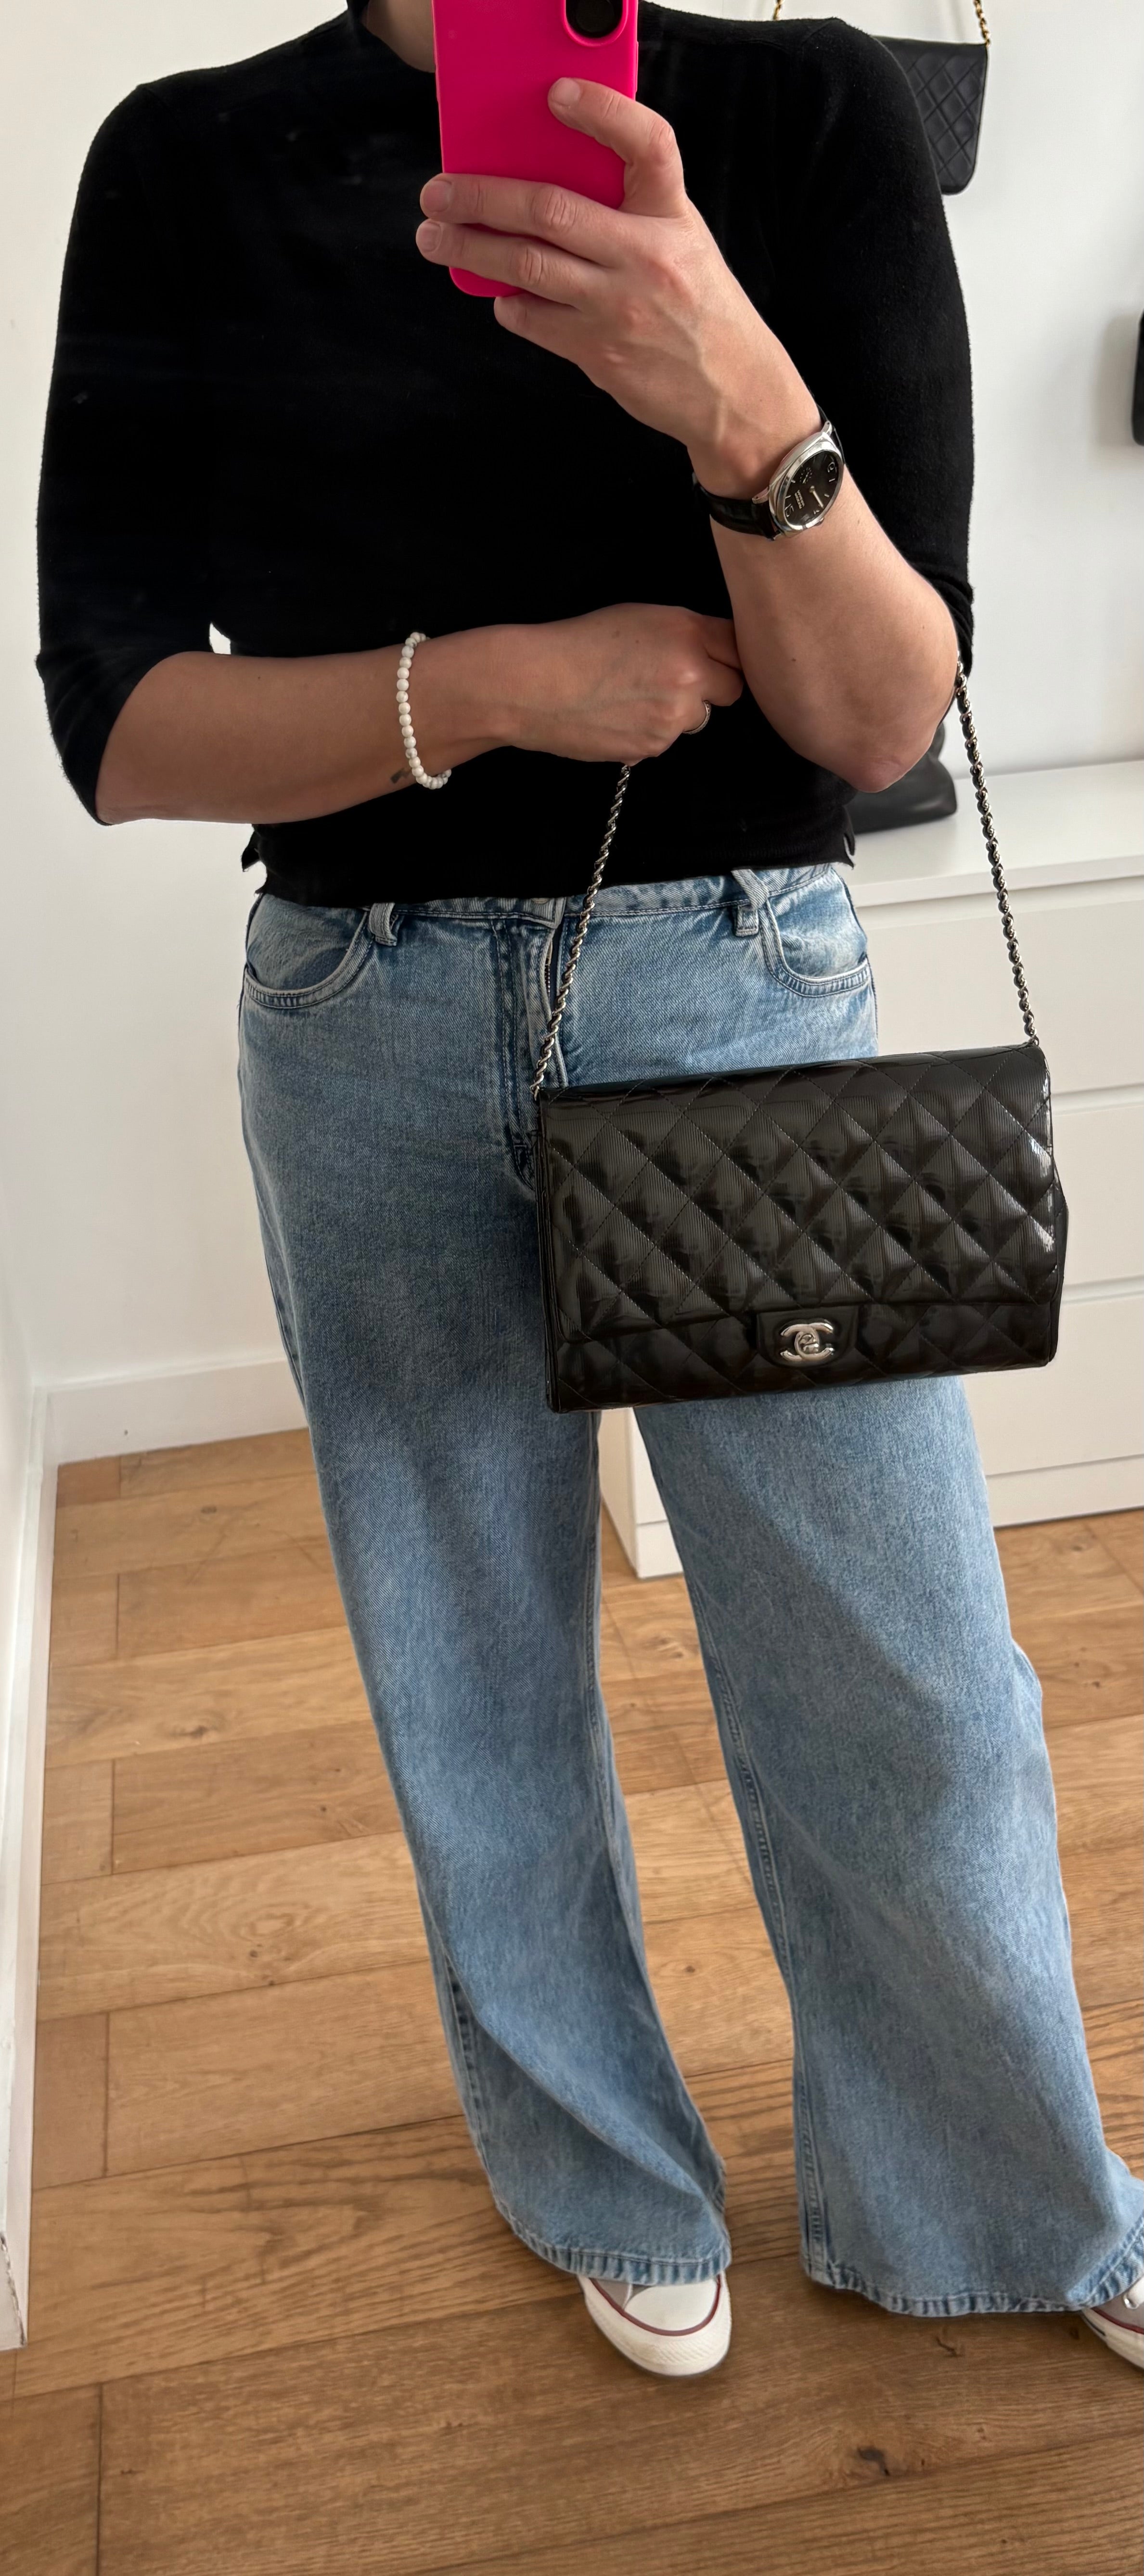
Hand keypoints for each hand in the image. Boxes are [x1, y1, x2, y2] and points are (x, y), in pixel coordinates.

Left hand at [415, 83, 818, 493]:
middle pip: (550, 211)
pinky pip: (533, 320)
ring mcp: (619, 307)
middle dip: (482, 198)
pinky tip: (498, 295)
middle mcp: (646, 256)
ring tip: (437, 240)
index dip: (603, 112)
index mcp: (672, 216)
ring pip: (526, 267)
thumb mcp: (681, 241)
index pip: (646, 144)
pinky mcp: (599, 353)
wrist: (732, 390)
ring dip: (472, 250)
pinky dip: (507, 304)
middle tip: (438, 194)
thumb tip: (547, 190)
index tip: (556, 95)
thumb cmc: (699, 307)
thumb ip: (629, 210)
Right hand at [429, 604, 742, 765]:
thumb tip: (712, 653)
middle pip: (733, 688)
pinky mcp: (655, 746)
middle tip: (677, 680)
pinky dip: (651, 732)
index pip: (739, 647)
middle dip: (712, 686)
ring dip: (679, 711)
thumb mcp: (639, 618)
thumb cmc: (577, 644)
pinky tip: (620, 717)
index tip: (716, 658)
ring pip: (699, 718)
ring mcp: (674, 715)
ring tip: (635, 698)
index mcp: (687, 631)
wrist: (534, 685)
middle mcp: (690, 673)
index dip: (727, 654)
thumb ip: (683, 633)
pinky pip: (667, 740)